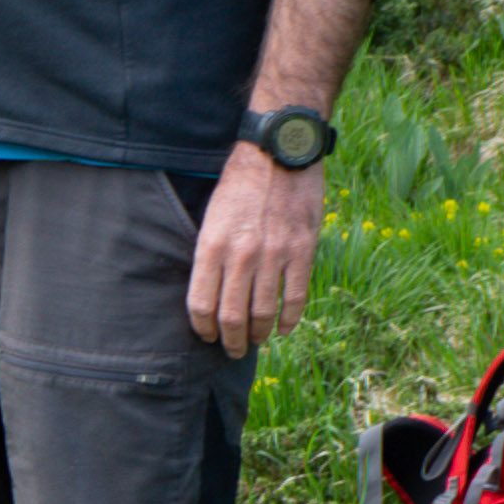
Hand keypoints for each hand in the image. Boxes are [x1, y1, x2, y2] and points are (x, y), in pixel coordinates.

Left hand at [185, 147, 325, 351]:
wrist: (279, 154)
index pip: (201, 305)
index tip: (208, 336)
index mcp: (212, 246)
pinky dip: (288, 320)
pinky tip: (282, 328)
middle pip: (232, 316)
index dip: (203, 328)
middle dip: (231, 341)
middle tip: (233, 349)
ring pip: (263, 313)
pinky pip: (295, 298)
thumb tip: (209, 297)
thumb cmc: (239, 186)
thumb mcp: (210, 217)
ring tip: (256, 340)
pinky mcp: (302, 250)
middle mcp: (241, 255)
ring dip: (258, 334)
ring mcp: (274, 254)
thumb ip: (210, 256)